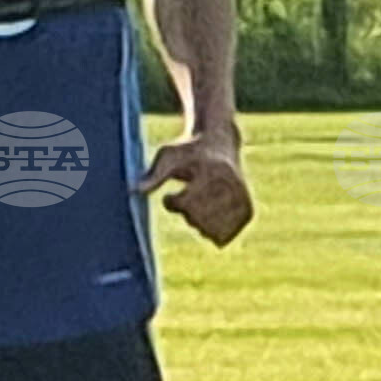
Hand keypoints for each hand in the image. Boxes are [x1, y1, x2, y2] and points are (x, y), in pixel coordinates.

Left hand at [141, 127, 252, 245]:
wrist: (220, 143)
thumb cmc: (189, 150)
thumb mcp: (168, 156)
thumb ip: (153, 175)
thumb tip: (133, 192)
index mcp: (213, 171)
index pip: (187, 204)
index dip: (173, 203)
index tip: (170, 195)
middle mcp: (232, 185)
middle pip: (199, 221)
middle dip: (186, 214)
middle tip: (187, 198)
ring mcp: (242, 199)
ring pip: (212, 232)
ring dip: (198, 224)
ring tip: (199, 204)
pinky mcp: (247, 211)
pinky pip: (224, 237)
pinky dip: (211, 230)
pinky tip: (210, 213)